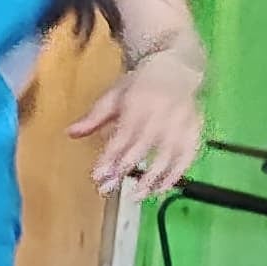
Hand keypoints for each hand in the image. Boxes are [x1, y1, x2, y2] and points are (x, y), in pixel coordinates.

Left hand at [70, 53, 205, 199]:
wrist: (175, 69)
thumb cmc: (140, 85)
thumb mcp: (114, 96)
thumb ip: (94, 117)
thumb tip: (71, 133)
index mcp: (139, 102)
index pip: (122, 135)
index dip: (110, 157)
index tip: (98, 176)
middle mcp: (162, 112)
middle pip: (142, 146)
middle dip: (124, 170)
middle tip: (108, 189)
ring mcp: (181, 122)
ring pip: (168, 154)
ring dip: (152, 178)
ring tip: (136, 196)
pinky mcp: (195, 129)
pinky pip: (188, 155)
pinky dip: (176, 174)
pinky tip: (162, 188)